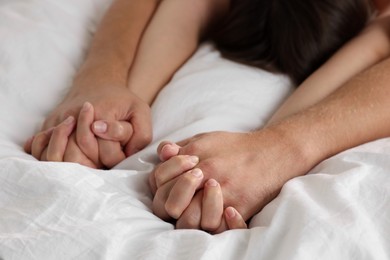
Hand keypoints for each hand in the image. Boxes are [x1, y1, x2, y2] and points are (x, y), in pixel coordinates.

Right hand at [24, 102, 134, 167]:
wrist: (97, 82)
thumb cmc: (122, 100)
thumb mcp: (141, 112)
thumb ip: (141, 135)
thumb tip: (126, 154)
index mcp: (101, 114)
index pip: (108, 155)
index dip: (119, 158)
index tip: (122, 150)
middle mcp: (75, 117)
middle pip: (83, 159)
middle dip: (98, 163)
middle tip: (107, 153)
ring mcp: (58, 121)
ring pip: (63, 158)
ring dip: (79, 162)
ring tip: (93, 154)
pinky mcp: (48, 125)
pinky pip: (45, 151)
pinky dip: (60, 157)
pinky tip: (75, 153)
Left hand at [150, 130, 304, 230]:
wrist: (272, 151)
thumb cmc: (235, 146)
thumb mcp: (204, 139)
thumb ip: (180, 146)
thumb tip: (162, 153)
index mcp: (193, 159)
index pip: (158, 180)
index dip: (162, 183)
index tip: (175, 180)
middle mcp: (205, 178)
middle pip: (170, 205)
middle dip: (171, 203)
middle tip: (184, 199)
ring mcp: (222, 195)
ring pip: (190, 221)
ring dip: (190, 217)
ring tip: (199, 209)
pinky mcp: (239, 208)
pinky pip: (218, 228)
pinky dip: (215, 224)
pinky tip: (220, 213)